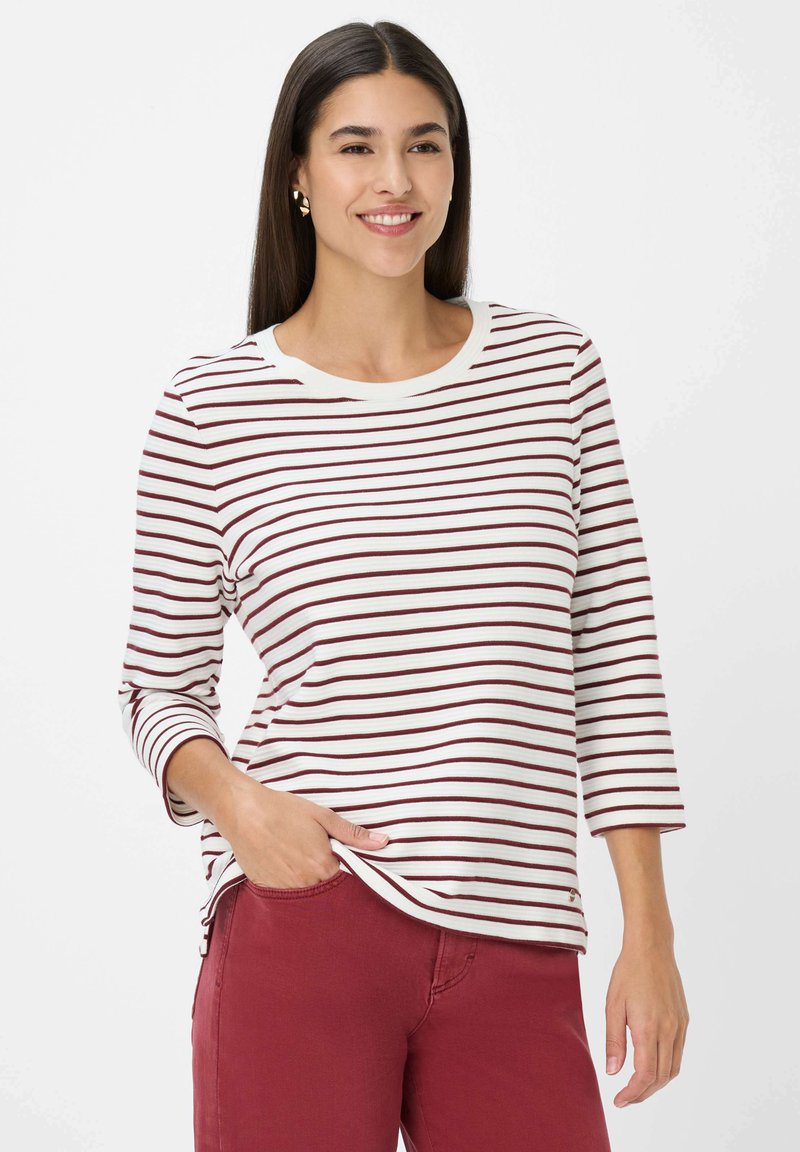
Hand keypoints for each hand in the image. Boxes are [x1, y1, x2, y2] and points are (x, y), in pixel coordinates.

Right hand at [214, 775, 390, 887]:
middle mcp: (305, 884)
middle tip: (320, 863)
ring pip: (306, 897)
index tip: (347, 868)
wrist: (244, 812)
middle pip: (327, 893)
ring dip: (310, 886)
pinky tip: (287, 870)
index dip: (349, 876)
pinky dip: (290, 887)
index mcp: (323, 866)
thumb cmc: (283, 811)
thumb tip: (384, 843)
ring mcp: (284, 890)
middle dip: (329, 882)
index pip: (348, 884)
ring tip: (302, 865)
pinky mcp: (266, 890)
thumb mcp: (323, 816)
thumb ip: (354, 835)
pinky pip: (285, 897)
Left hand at [604, 937, 688, 1106]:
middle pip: (661, 1077)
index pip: (645, 1075)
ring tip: (637, 1087)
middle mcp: (669, 1030)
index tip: (619, 1101)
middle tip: (625, 1099)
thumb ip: (613, 1041)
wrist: (651, 948)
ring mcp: (679, 1025)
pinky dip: (666, 1068)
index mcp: (648, 1027)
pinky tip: (651, 1065)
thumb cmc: (628, 972)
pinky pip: (678, 1053)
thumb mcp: (612, 1005)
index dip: (632, 1093)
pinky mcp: (684, 1020)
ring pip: (673, 1068)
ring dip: (656, 1084)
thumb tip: (613, 1072)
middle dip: (643, 1093)